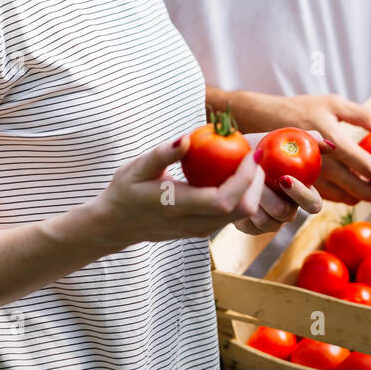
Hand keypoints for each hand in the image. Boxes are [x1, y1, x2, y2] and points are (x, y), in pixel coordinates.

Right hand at [94, 134, 265, 246]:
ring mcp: (199, 230)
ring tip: (248, 161)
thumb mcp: (136, 168)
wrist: (115, 224)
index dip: (245, 178)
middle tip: (254, 154)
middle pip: (241, 210)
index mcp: (177, 206)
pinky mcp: (202, 230)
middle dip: (255, 182)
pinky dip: (241, 195)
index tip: (251, 152)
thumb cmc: (124, 191)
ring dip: (251, 189)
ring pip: (240, 216)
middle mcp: (192, 223)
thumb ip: (162, 154)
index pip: (223, 200)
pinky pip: (231, 215)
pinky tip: (235, 174)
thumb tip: (186, 138)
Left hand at [232, 133, 323, 234]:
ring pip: (267, 222)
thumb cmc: (260, 147)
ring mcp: (272, 222)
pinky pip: (250, 228)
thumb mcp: (279, 139)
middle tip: (255, 178)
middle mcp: (289, 210)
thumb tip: (329, 146)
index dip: (302, 194)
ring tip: (242, 181)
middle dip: (269, 196)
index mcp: (302, 193)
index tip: (284, 178)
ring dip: (253, 200)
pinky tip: (236, 192)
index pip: (313, 204)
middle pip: (287, 214)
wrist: (230, 157)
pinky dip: (241, 209)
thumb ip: (306, 140)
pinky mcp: (252, 228)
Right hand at [233, 92, 370, 204]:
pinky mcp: (304, 185)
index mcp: (332, 141)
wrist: (260, 122)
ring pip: (348, 198)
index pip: (368, 166)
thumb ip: (361, 115)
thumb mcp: (332, 103)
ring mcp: (312, 178)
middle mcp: (322, 164)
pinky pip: (334, 197)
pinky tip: (362, 187)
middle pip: (361, 190)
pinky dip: (352, 195)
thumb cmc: (299, 109)